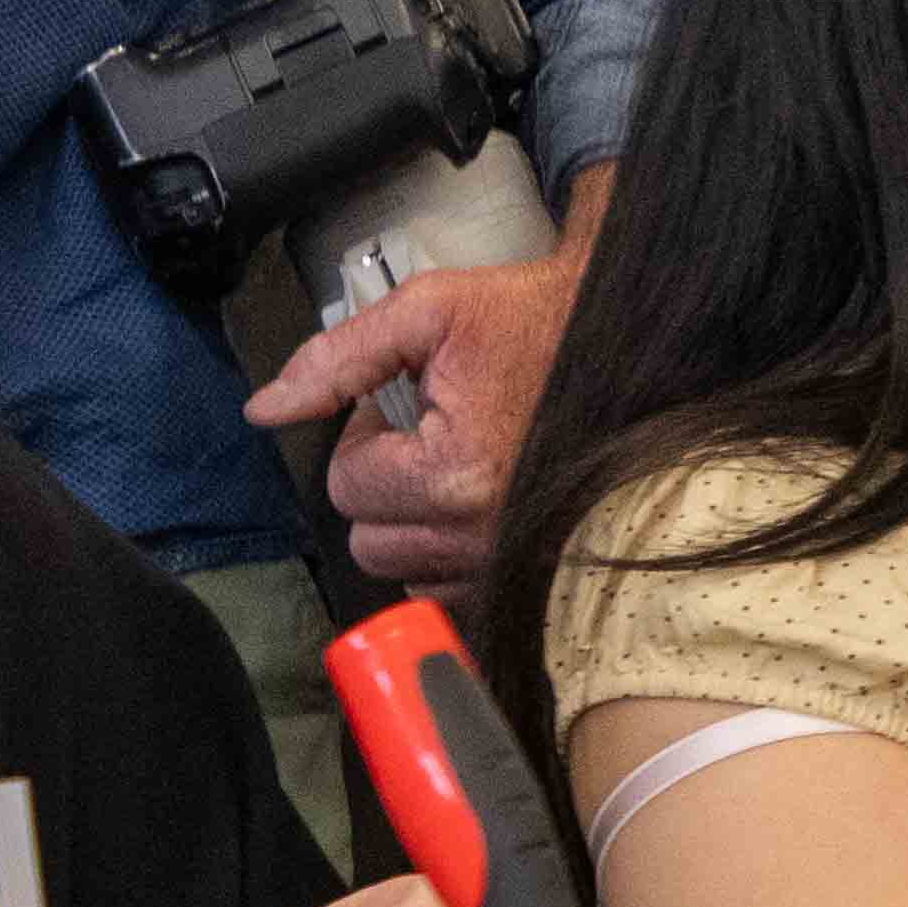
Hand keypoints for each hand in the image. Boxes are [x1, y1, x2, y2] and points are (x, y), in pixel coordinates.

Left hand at [247, 247, 589, 589]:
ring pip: (407, 575)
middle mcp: (485, 536)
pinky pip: (455, 595)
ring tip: (460, 471)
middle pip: (370, 543)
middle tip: (430, 439)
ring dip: (416, 528)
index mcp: (455, 474)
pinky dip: (453, 557)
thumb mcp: (434, 311)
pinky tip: (480, 508)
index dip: (364, 438)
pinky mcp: (539, 578)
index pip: (347, 486)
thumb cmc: (545, 323)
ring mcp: (515, 564)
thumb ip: (341, 357)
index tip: (408, 408)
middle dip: (383, 490)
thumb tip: (266, 408)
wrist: (641, 342)